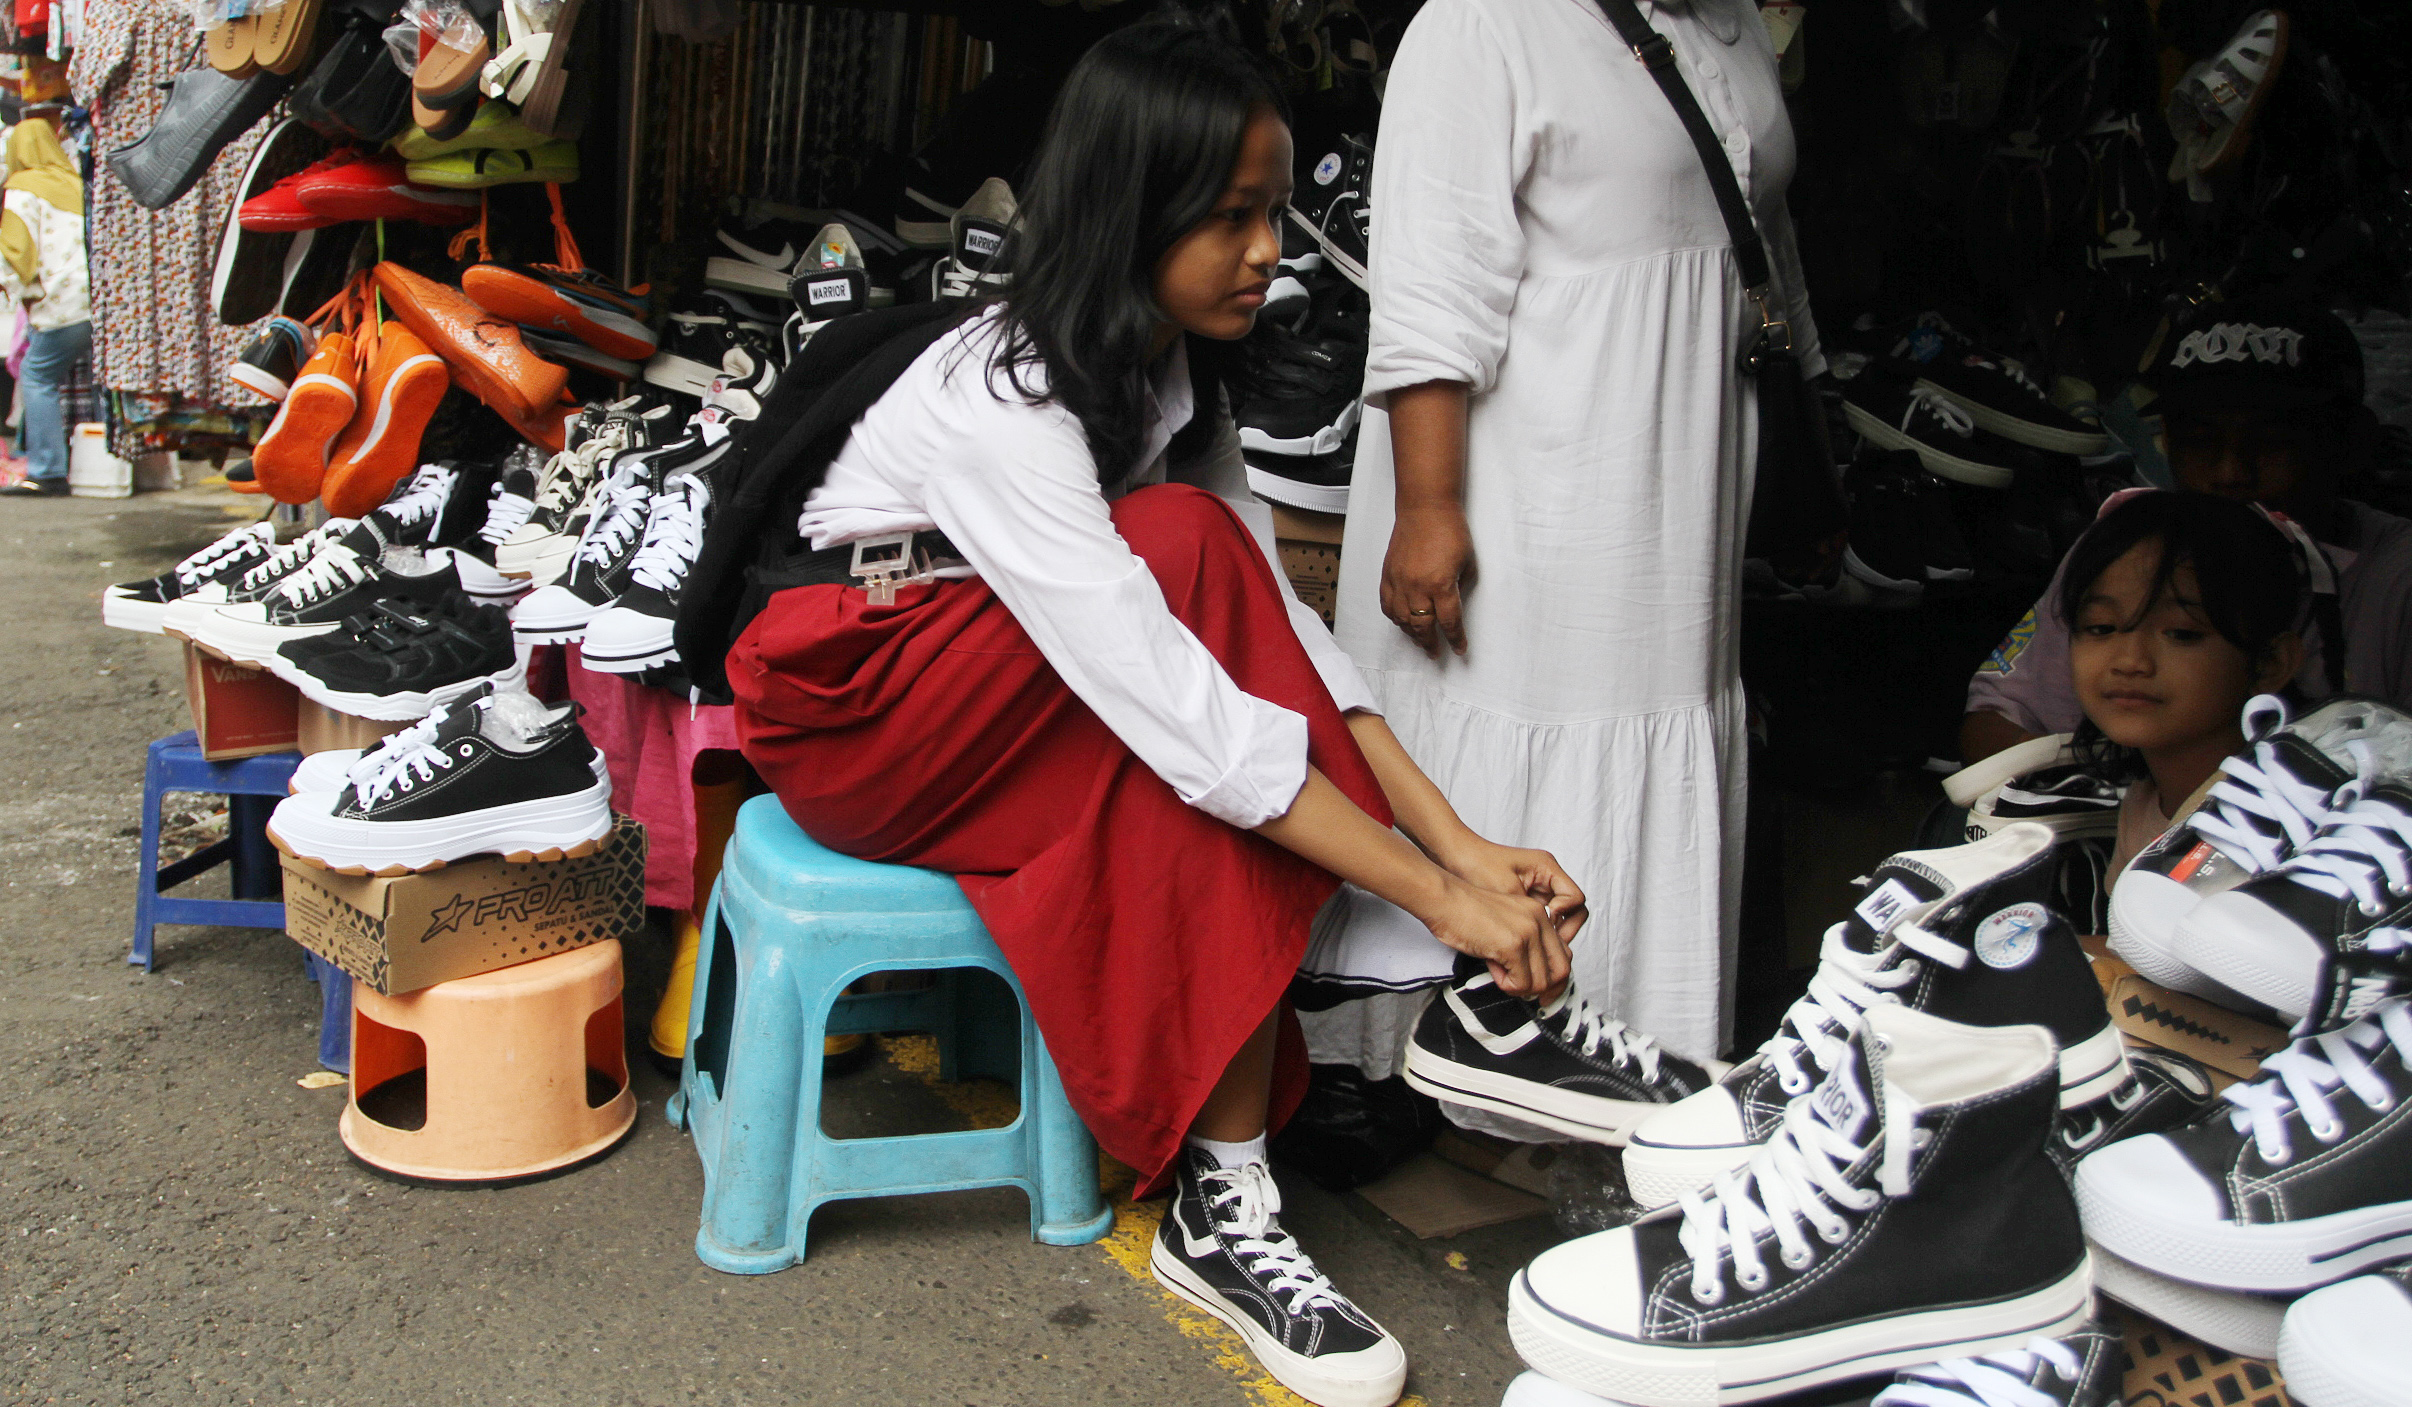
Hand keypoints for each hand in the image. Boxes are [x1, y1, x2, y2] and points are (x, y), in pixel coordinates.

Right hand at [1380, 503, 1472, 656]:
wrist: (1425, 508)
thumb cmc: (1449, 530)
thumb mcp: (1468, 562)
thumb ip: (1461, 587)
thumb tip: (1454, 603)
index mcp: (1441, 585)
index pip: (1449, 622)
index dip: (1455, 639)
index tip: (1459, 649)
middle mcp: (1417, 587)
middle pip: (1422, 626)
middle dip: (1430, 643)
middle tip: (1435, 653)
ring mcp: (1399, 582)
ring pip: (1402, 620)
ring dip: (1411, 634)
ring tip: (1420, 640)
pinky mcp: (1387, 575)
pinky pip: (1387, 605)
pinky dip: (1395, 618)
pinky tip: (1402, 621)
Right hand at [1415, 876, 1571, 997]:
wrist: (1445, 900)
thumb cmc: (1465, 912)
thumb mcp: (1505, 924)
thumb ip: (1523, 943)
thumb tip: (1533, 977)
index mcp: (1540, 914)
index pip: (1563, 954)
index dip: (1554, 978)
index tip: (1541, 990)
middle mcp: (1540, 921)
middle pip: (1561, 970)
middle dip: (1545, 990)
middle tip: (1527, 995)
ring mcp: (1528, 932)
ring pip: (1541, 982)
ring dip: (1520, 987)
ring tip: (1500, 974)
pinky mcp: (1513, 945)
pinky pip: (1521, 983)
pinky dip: (1506, 984)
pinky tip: (1492, 968)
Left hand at [1429, 835, 1587, 946]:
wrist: (1453, 856)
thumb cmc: (1476, 863)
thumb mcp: (1506, 889)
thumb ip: (1528, 913)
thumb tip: (1542, 940)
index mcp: (1546, 868)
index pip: (1576, 899)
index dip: (1566, 914)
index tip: (1548, 920)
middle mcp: (1546, 878)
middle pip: (1572, 911)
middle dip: (1564, 931)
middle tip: (1549, 946)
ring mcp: (1536, 889)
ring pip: (1558, 919)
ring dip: (1551, 935)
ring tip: (1536, 949)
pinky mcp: (1524, 899)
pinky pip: (1541, 920)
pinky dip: (1538, 933)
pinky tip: (1524, 944)